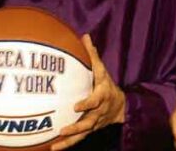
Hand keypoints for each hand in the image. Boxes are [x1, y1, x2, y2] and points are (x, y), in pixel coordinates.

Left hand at [52, 35, 125, 149]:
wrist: (121, 107)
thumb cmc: (106, 85)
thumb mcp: (102, 70)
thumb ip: (92, 55)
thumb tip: (84, 36)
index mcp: (101, 96)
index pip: (95, 100)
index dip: (87, 104)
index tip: (76, 106)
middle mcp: (98, 112)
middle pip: (88, 122)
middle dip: (76, 127)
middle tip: (62, 130)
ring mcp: (94, 123)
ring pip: (82, 134)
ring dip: (69, 141)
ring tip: (55, 146)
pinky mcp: (89, 130)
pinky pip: (78, 138)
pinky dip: (67, 144)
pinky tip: (54, 148)